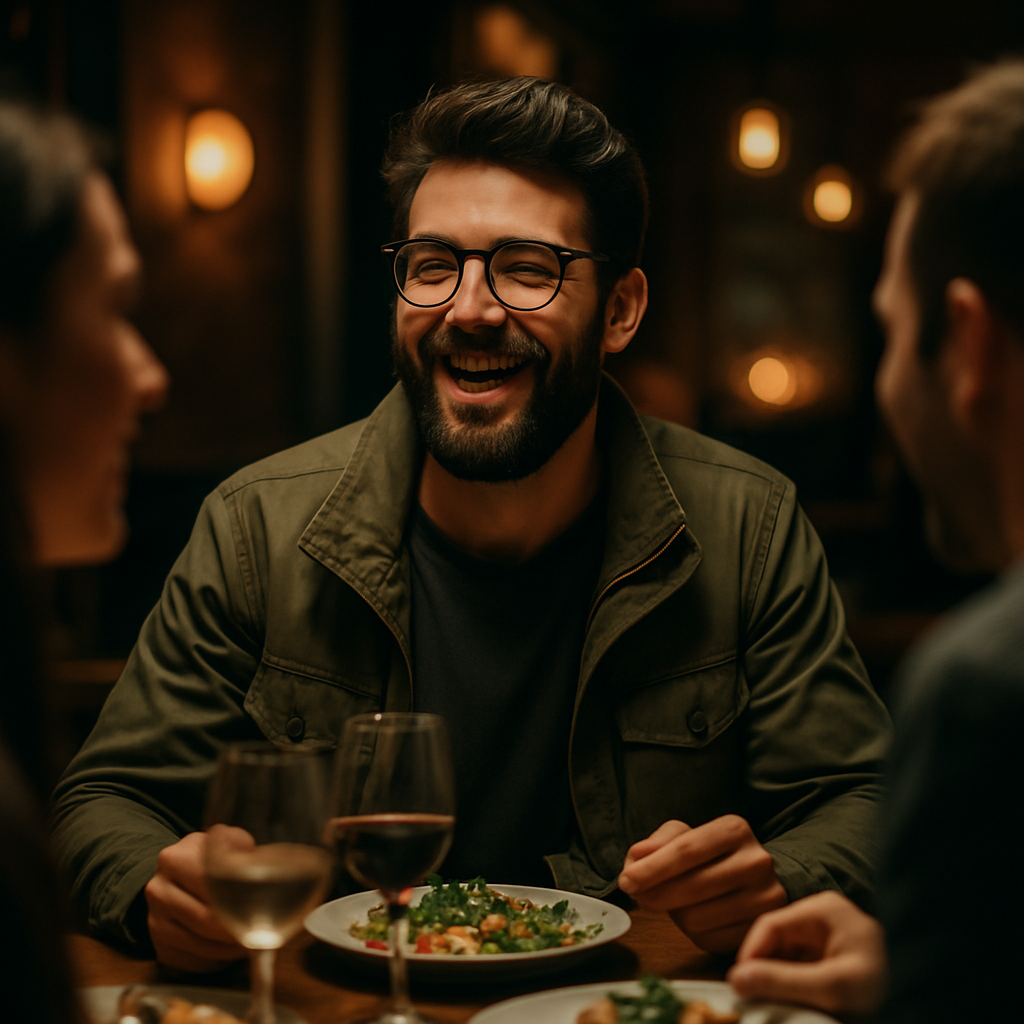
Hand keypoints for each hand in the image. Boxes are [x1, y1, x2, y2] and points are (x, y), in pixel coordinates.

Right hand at [144, 830, 248, 971]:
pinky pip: (192, 962)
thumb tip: (248, 858)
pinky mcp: (160, 948)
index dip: (238, 899)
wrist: (177, 879)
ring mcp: (154, 922)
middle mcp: (158, 891)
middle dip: (236, 929)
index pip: (210, 885)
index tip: (260, 907)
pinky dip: (216, 960)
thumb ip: (237, 844)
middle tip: (259, 932)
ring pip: (199, 945)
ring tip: (249, 942)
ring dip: (228, 949)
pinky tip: (230, 950)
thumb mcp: (223, 841)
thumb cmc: (209, 860)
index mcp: (174, 860)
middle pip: (204, 920)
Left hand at [618, 816, 786, 952]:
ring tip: (673, 902)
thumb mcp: (685, 836)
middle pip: (692, 887)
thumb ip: (659, 841)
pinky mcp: (760, 929)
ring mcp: (765, 898)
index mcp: (735, 830)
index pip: (687, 850)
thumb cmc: (709, 855)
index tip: (626, 881)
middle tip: (638, 896)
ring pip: (698, 918)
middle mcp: (756, 862)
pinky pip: (710, 940)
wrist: (751, 878)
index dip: (652, 869)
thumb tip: (639, 856)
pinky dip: (692, 933)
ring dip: (674, 915)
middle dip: (655, 894)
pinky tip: (693, 916)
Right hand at [727, 890, 885, 1016]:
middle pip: (775, 942)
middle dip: (763, 970)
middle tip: (752, 999)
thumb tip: (737, 978)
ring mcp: (827, 942)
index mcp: (822, 910)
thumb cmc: (889, 986)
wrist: (929, 1003)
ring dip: (777, 983)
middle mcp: (822, 920)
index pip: (769, 924)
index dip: (749, 954)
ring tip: (773, 1005)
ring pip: (785, 959)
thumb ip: (784, 981)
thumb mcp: (834, 987)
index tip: (738, 985)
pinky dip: (792, 990)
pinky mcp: (832, 964)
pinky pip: (800, 973)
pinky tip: (792, 1005)